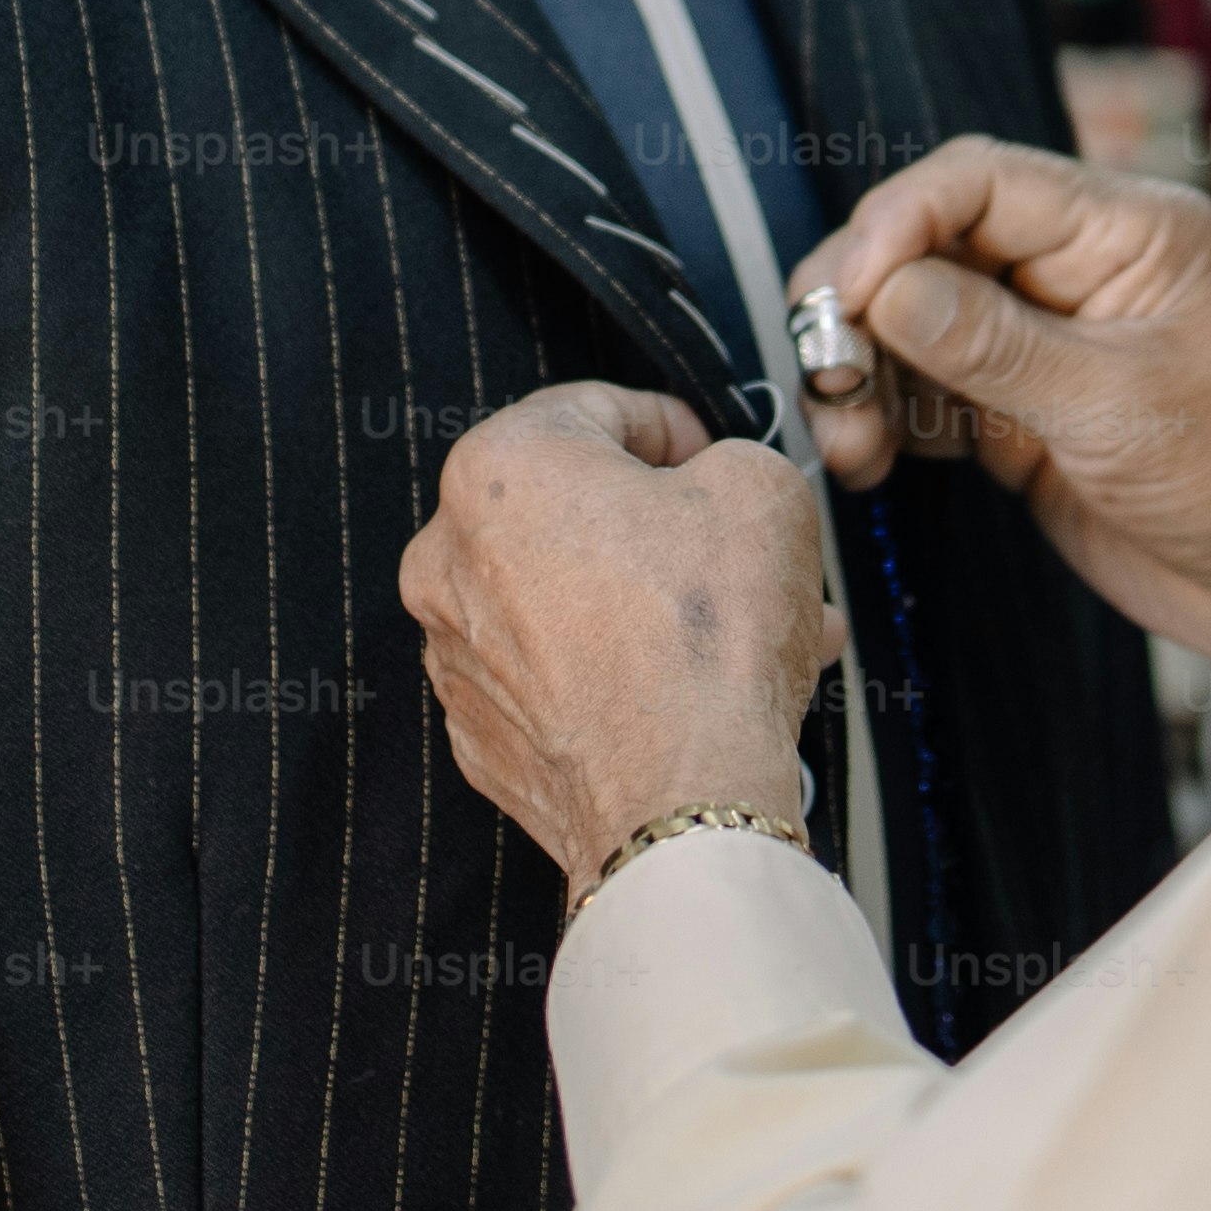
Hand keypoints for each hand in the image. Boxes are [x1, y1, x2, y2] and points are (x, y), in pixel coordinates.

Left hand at [398, 383, 846, 887]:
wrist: (681, 800)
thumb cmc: (706, 637)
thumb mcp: (760, 486)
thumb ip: (730, 458)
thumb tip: (717, 484)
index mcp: (499, 468)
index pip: (595, 410)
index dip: (673, 428)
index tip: (712, 460)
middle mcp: (449, 557)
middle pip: (576, 514)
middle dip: (668, 532)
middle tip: (737, 553)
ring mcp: (456, 654)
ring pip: (570, 601)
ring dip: (652, 606)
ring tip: (747, 634)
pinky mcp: (481, 734)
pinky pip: (557, 677)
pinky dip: (616, 674)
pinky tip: (696, 691)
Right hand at [794, 139, 1210, 669]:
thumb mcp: (1116, 406)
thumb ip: (993, 344)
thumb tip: (884, 288)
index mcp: (1124, 230)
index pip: (980, 180)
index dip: (898, 221)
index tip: (847, 291)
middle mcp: (1076, 269)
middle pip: (929, 244)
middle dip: (861, 301)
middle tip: (826, 369)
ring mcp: (1043, 340)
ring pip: (911, 319)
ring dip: (861, 369)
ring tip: (847, 436)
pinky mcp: (1018, 409)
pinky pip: (924, 388)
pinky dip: (883, 416)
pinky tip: (869, 458)